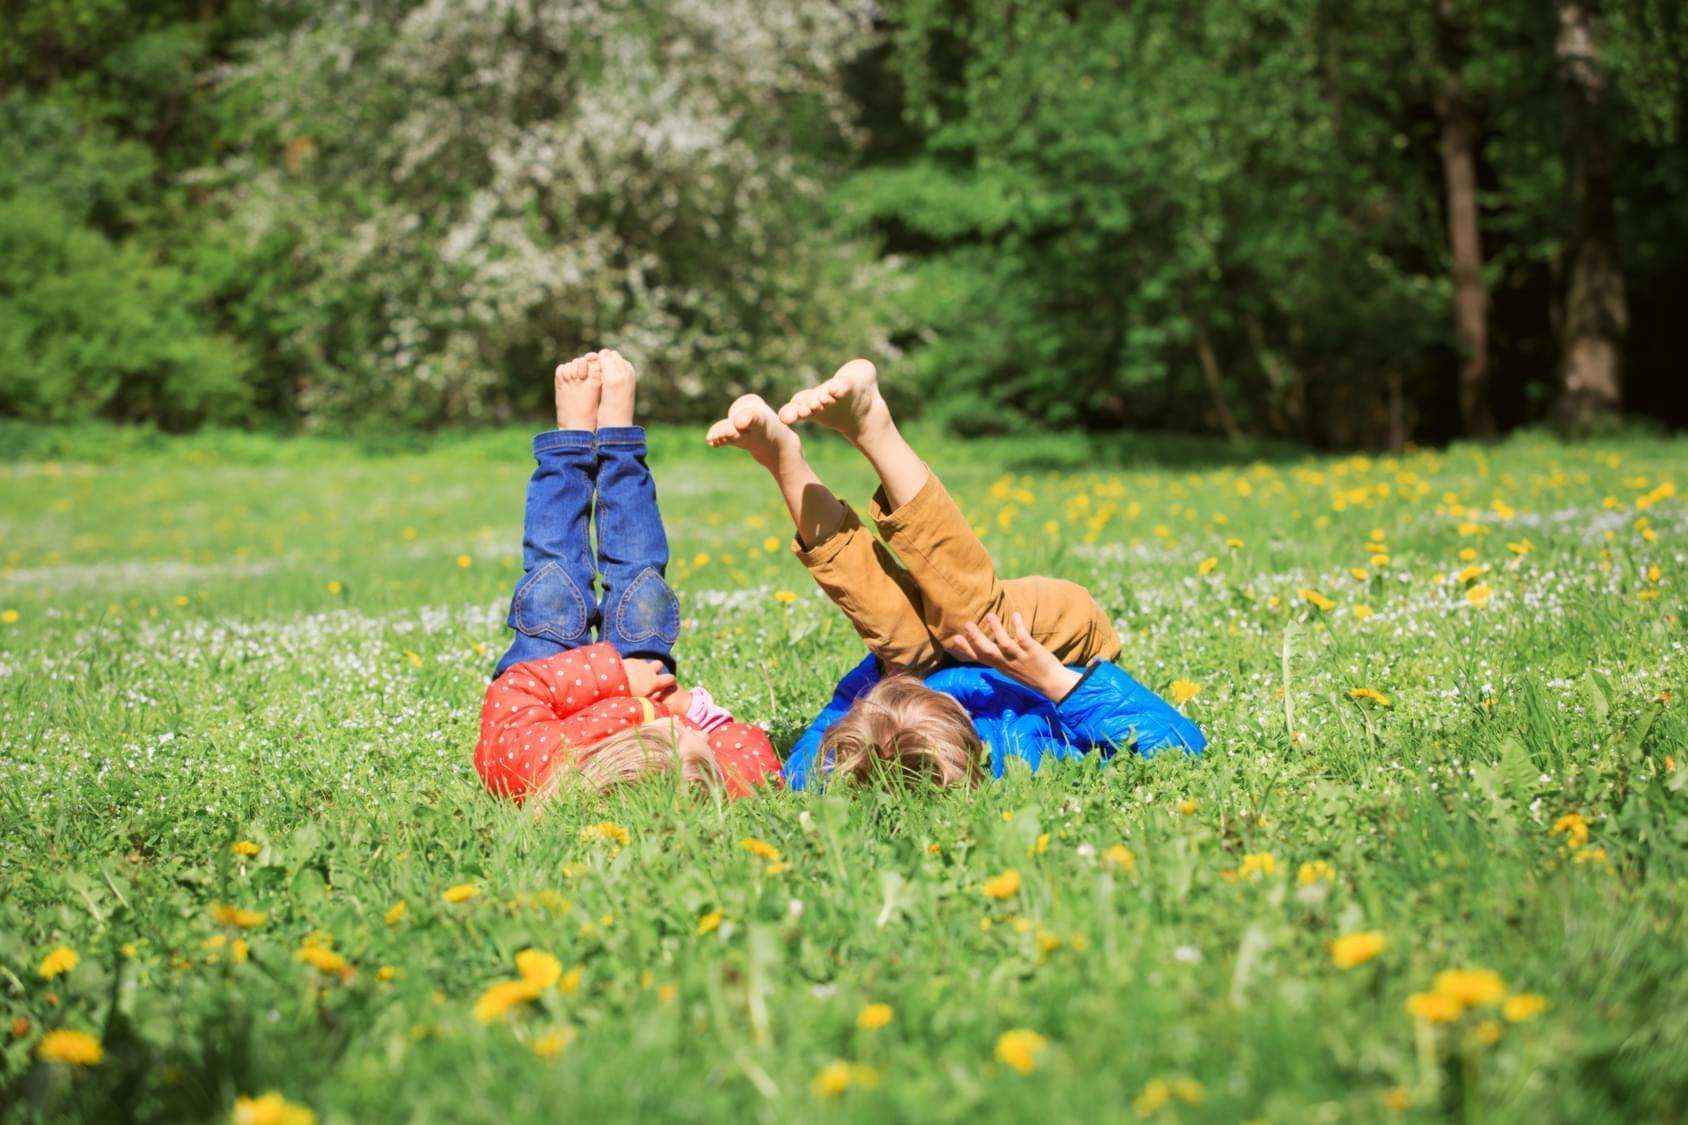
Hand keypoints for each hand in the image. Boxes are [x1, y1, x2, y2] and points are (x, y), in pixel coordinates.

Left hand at [624, 658, 676, 700]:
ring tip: (637, 675)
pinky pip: (635, 661)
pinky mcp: (629, 659)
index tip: (669, 684)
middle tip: (651, 676)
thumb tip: (657, 701)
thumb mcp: (641, 700)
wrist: (612, 678)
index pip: (671, 678)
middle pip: (660, 664)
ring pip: (646, 661)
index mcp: (654, 681)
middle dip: (657, 669)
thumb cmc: (628, 693)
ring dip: (644, 667)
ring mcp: (639, 663)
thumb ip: (651, 699)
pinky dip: (633, 666)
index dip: (671, 681)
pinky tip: (626, 672)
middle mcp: (649, 670)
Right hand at [946, 612, 1080, 700]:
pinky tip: (1016, 615)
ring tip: (990, 615)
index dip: (966, 649)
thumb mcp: (1009, 669)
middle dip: (976, 638)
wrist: (1052, 683)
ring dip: (997, 630)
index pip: (979, 658)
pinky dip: (1019, 627)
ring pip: (1005, 644)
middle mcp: (1006, 662)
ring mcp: (1019, 657)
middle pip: (988, 651)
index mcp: (1000, 666)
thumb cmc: (1029, 674)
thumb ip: (996, 659)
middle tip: (967, 624)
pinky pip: (1024, 638)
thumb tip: (981, 652)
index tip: (955, 639)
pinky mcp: (1032, 651)